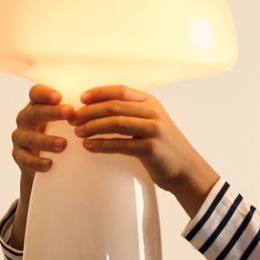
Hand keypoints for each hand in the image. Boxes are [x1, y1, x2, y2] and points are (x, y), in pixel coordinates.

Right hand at [12, 85, 73, 200]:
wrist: (49, 167)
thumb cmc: (64, 138)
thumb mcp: (69, 124)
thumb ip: (80, 113)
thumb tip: (109, 103)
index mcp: (38, 107)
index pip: (36, 93)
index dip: (45, 93)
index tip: (60, 97)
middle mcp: (26, 119)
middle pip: (33, 112)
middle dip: (50, 112)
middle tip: (69, 113)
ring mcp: (21, 138)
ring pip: (27, 136)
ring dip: (45, 140)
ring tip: (63, 145)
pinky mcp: (20, 157)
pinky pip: (24, 159)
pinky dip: (36, 161)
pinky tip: (49, 164)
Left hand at [71, 85, 218, 216]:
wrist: (186, 169)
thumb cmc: (164, 147)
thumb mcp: (151, 123)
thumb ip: (131, 113)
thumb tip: (99, 110)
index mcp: (151, 102)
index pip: (120, 90)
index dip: (98, 93)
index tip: (81, 99)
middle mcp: (153, 112)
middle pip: (114, 106)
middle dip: (89, 111)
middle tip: (73, 118)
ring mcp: (153, 130)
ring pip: (115, 122)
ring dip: (92, 127)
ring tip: (78, 132)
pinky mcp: (150, 149)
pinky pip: (120, 144)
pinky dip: (102, 145)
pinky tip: (89, 146)